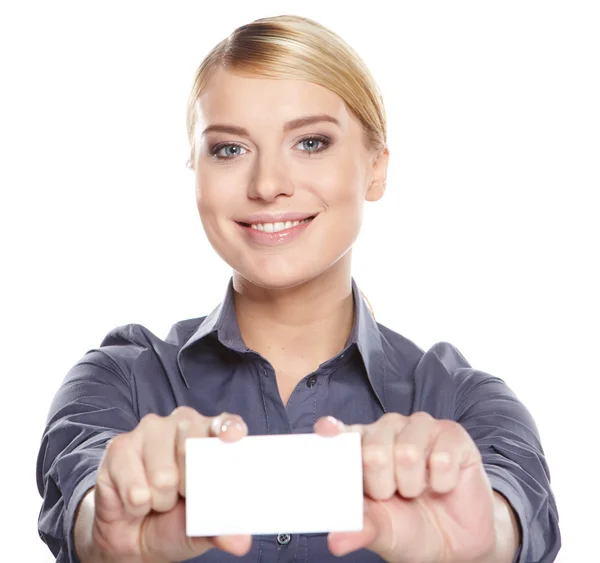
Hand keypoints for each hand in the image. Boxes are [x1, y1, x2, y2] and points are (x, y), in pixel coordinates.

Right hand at [77, 408, 251, 562]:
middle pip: (191, 449)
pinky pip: (135, 487)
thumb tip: (241, 542)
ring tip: (158, 499)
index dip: (230, 429)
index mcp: (212, 435)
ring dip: (161, 500)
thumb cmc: (175, 521)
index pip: (226, 423)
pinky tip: (136, 500)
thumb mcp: (204, 527)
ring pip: (163, 475)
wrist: (132, 538)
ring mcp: (151, 430)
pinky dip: (137, 504)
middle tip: (182, 496)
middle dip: (189, 487)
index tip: (232, 439)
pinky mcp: (120, 446)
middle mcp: (183, 423)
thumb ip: (223, 528)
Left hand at [314, 412, 496, 562]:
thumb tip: (336, 540)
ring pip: (408, 452)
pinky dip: (443, 482)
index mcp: (360, 446)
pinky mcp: (451, 433)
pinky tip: (442, 484)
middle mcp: (386, 429)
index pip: (339, 432)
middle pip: (373, 451)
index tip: (325, 433)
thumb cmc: (410, 528)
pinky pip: (442, 457)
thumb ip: (358, 529)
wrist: (456, 542)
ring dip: (414, 485)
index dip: (331, 431)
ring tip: (417, 489)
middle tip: (393, 495)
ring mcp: (418, 427)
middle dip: (383, 486)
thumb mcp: (381, 532)